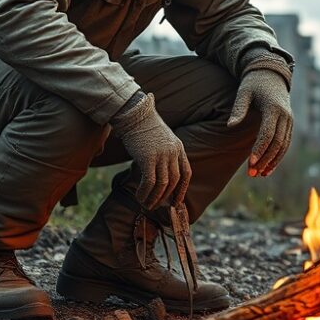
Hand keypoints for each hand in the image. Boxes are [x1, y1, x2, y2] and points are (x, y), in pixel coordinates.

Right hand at [112, 93, 191, 208]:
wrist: (133, 113)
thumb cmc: (143, 126)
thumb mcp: (160, 138)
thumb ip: (164, 152)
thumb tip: (159, 171)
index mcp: (178, 147)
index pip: (186, 172)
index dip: (182, 189)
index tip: (177, 201)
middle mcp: (173, 152)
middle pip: (174, 181)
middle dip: (166, 196)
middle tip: (156, 205)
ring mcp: (161, 155)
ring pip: (163, 184)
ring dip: (155, 197)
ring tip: (146, 204)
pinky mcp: (148, 158)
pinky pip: (150, 181)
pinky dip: (145, 192)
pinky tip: (140, 196)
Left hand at [227, 70, 292, 175]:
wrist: (271, 73)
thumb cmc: (253, 83)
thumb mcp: (243, 92)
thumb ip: (238, 109)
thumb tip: (230, 126)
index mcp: (274, 108)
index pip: (268, 134)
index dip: (259, 149)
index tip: (251, 163)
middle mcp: (285, 116)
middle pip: (277, 143)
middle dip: (265, 160)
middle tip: (252, 174)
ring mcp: (289, 120)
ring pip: (284, 146)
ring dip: (273, 161)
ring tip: (260, 174)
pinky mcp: (289, 123)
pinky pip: (285, 143)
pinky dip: (278, 156)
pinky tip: (268, 167)